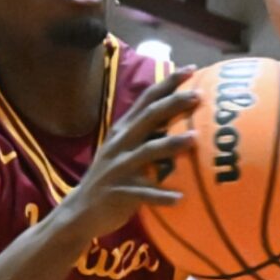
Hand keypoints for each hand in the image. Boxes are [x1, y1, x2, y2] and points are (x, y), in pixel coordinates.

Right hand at [54, 67, 198, 237]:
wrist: (80, 210)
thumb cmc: (111, 177)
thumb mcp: (122, 149)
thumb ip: (143, 133)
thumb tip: (176, 118)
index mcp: (123, 131)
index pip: (146, 100)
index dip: (167, 83)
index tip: (190, 69)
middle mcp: (120, 144)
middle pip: (149, 118)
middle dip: (173, 104)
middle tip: (199, 96)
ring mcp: (119, 168)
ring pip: (147, 152)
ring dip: (171, 145)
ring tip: (194, 139)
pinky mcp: (120, 193)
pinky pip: (144, 195)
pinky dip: (161, 196)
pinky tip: (180, 199)